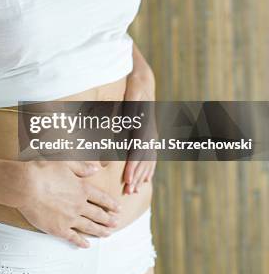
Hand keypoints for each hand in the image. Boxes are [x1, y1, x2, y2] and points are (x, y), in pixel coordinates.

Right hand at [17, 160, 121, 248]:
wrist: (25, 186)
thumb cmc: (43, 171)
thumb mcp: (65, 162)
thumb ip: (82, 167)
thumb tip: (96, 168)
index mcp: (82, 188)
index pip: (101, 198)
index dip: (111, 204)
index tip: (118, 208)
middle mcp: (79, 205)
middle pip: (98, 214)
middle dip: (109, 219)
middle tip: (117, 223)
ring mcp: (69, 219)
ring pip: (89, 227)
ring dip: (100, 231)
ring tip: (108, 234)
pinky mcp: (58, 229)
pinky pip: (73, 237)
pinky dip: (81, 242)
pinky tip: (86, 245)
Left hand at [122, 68, 157, 194]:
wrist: (143, 81)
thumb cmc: (132, 88)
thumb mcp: (129, 96)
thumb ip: (126, 111)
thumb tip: (121, 125)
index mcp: (144, 124)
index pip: (139, 149)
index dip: (133, 165)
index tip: (128, 178)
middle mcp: (151, 132)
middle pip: (144, 159)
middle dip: (136, 176)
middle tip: (128, 191)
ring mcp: (153, 135)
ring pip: (149, 160)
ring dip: (142, 176)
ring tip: (133, 191)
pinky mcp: (151, 136)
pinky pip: (152, 156)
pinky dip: (148, 169)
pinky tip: (145, 180)